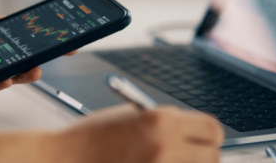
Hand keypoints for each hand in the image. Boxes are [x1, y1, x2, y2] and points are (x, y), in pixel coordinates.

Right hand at [55, 104, 223, 162]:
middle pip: (212, 157)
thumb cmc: (91, 137)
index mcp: (161, 120)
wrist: (63, 159)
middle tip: (183, 155)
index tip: (199, 139)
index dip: (207, 135)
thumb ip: (164, 123)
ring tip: (160, 161)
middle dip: (200, 156)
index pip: (213, 130)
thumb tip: (193, 133)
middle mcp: (165, 146)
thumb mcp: (129, 117)